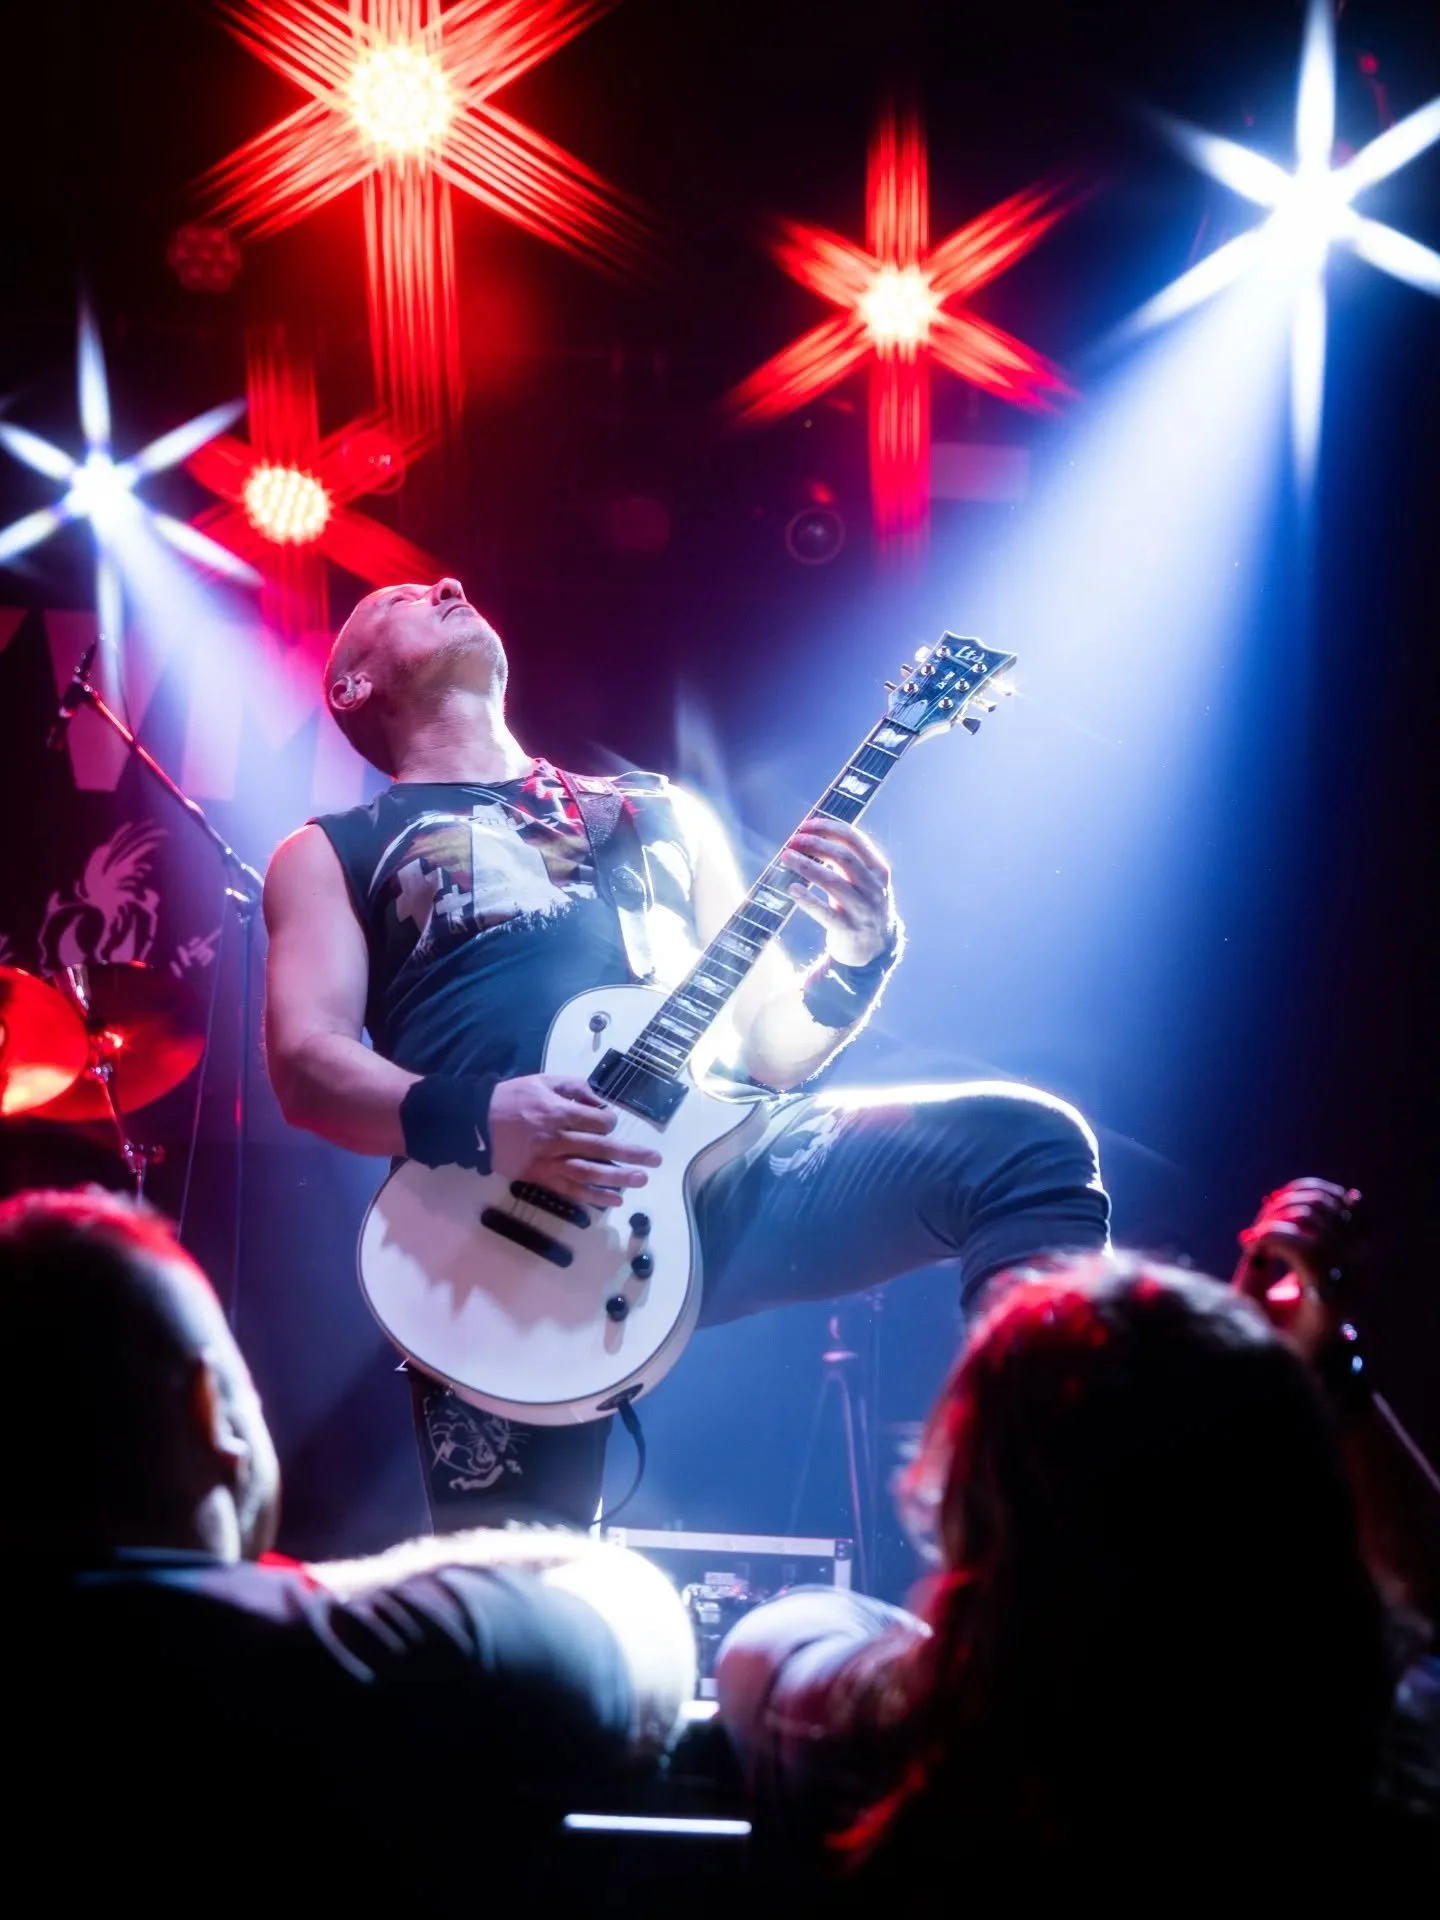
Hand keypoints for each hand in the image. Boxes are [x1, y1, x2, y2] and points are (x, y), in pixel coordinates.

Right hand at [488, 1073, 660, 1208]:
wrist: (476, 1122)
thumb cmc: (512, 1098)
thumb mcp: (543, 1081)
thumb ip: (574, 1087)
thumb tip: (600, 1101)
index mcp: (559, 1112)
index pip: (597, 1122)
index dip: (610, 1122)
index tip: (611, 1123)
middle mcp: (557, 1139)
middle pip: (601, 1149)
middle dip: (630, 1155)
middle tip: (654, 1160)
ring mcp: (548, 1162)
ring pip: (588, 1173)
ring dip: (617, 1179)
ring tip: (640, 1181)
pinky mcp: (539, 1177)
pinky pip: (570, 1189)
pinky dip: (593, 1196)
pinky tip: (613, 1199)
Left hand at [779, 816, 896, 968]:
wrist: (876, 948)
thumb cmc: (862, 905)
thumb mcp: (863, 880)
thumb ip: (846, 859)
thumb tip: (810, 834)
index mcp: (878, 870)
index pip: (855, 840)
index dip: (829, 828)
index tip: (806, 825)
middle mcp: (874, 888)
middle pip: (844, 857)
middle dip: (816, 844)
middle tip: (792, 841)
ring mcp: (863, 910)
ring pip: (834, 882)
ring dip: (807, 866)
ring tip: (786, 857)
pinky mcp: (848, 930)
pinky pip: (825, 913)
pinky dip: (808, 900)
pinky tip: (792, 889)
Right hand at [1231, 1177, 1364, 1362]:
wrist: (1317, 1342)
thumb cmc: (1278, 1335)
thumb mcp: (1255, 1320)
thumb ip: (1252, 1284)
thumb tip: (1256, 1244)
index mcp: (1330, 1302)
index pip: (1309, 1247)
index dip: (1271, 1234)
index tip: (1244, 1241)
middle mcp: (1353, 1276)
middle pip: (1315, 1219)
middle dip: (1274, 1215)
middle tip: (1253, 1233)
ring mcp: (1361, 1258)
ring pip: (1330, 1202)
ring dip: (1290, 1199)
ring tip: (1266, 1215)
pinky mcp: (1359, 1244)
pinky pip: (1348, 1202)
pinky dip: (1316, 1191)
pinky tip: (1289, 1198)